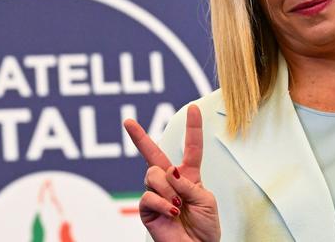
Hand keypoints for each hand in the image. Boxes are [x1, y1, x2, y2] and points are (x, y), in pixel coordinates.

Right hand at [124, 105, 220, 241]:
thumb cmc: (205, 228)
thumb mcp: (206, 201)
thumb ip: (188, 184)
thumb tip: (168, 172)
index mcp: (188, 176)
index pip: (191, 149)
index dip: (193, 128)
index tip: (194, 108)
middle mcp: (169, 182)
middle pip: (153, 154)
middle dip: (140, 137)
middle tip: (128, 122)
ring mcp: (156, 194)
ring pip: (152, 174)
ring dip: (168, 189)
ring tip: (178, 205)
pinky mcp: (147, 210)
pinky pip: (149, 196)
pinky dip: (162, 203)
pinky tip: (172, 212)